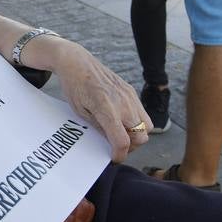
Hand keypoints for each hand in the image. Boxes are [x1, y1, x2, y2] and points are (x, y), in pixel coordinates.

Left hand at [49, 41, 150, 162]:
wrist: (77, 62)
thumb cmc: (75, 87)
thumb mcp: (81, 113)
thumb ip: (99, 129)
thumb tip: (111, 144)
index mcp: (107, 109)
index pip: (123, 141)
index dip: (120, 155)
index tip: (114, 158)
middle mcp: (123, 103)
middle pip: (141, 137)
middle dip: (131, 146)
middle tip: (116, 146)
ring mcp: (130, 96)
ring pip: (147, 126)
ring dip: (137, 135)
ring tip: (121, 133)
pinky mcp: (131, 91)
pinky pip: (143, 113)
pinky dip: (137, 122)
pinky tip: (122, 120)